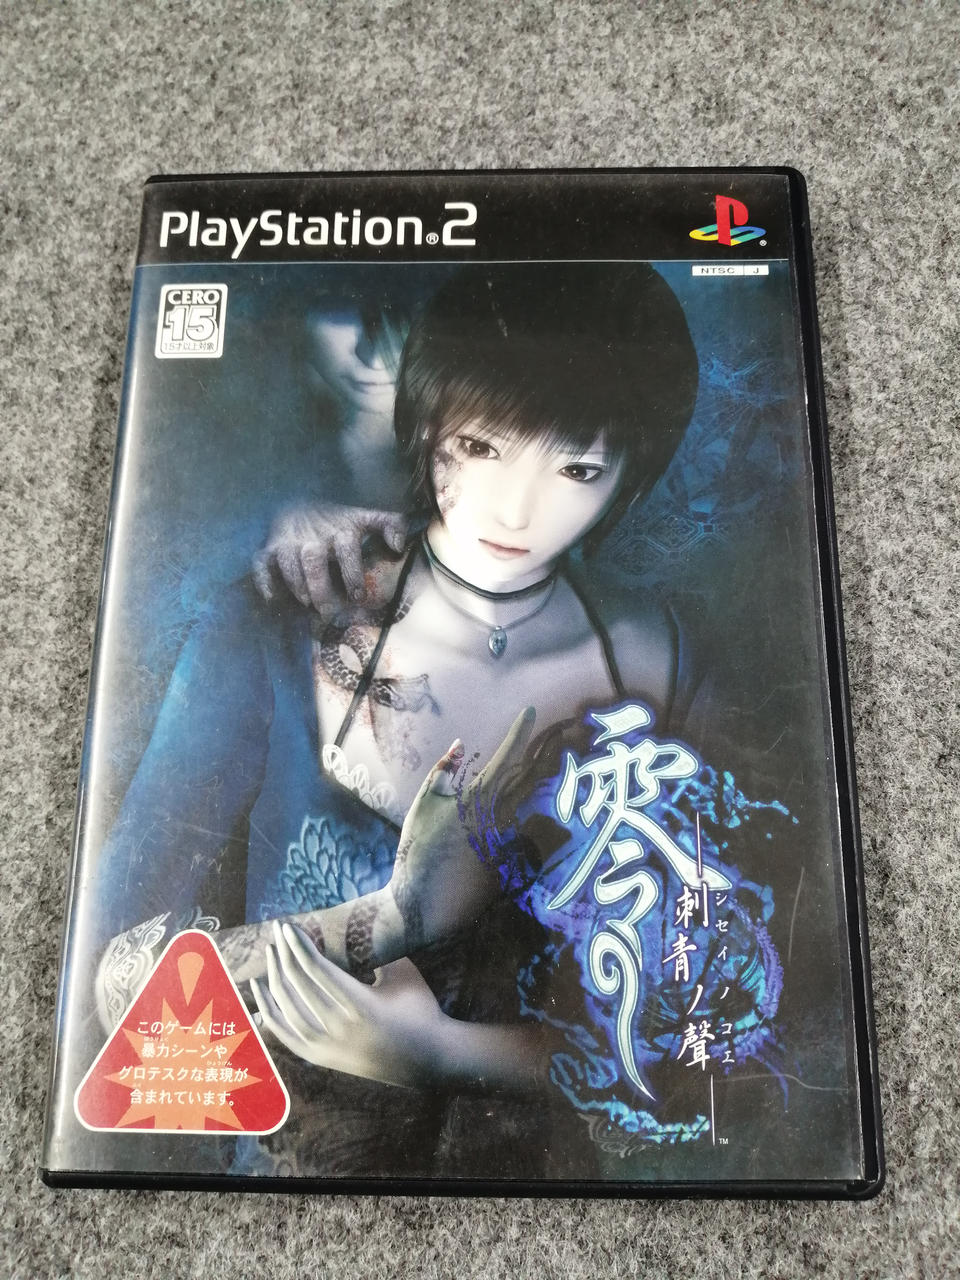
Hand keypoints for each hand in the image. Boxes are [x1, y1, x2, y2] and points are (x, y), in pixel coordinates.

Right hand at [252, 501, 407, 611]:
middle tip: (329, 612)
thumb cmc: (338, 522)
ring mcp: (290, 542)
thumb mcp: (366, 518)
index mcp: (340, 531)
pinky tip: (272, 598)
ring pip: (288, 563)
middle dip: (321, 588)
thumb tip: (399, 547)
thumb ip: (391, 525)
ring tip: (306, 604)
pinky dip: (264, 579)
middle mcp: (314, 538)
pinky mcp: (270, 549)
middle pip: (314, 561)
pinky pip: (261, 563)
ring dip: (296, 584)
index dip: (352, 574)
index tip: (358, 597)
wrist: (299, 503)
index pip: (347, 550)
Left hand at [252, 921, 446, 1087]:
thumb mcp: (403, 972)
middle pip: (298, 986)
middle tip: (277, 930)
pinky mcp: (322, 1058)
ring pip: (287, 1010)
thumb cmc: (419, 1009)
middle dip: (284, 954)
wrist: (428, 1060)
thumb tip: (351, 926)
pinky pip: (285, 1034)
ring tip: (271, 952)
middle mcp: (340, 1030)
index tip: (287, 926)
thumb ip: (377, 952)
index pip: (317, 971)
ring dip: (274, 978)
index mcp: (361, 1007)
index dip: (299, 946)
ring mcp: (328, 1048)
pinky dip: (268, 1012)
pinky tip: (258, 991)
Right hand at [390, 707, 536, 948]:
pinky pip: (520, 839)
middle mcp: (500, 819)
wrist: (420, 903)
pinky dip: (514, 836)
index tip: (531, 711)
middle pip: (528, 780)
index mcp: (478, 799)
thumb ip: (443, 773)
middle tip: (551, 743)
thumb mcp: (423, 805)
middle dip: (539, 760)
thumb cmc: (417, 850)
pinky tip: (490, 848)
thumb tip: (460, 746)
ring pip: (524, 811)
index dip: (519, 732)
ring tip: (507, 812)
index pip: (506, 757)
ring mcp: (510, 843)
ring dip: (524, 805)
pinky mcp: (513, 865)